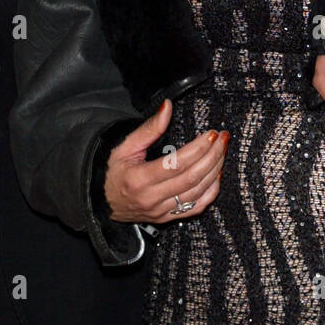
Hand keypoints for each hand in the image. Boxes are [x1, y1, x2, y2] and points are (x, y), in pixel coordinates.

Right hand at [104, 99, 228, 224]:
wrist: (101, 201)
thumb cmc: (112, 170)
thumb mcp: (125, 146)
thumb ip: (149, 128)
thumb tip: (168, 106)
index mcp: (139, 179)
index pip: (177, 164)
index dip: (198, 148)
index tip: (211, 134)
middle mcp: (151, 198)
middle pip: (192, 178)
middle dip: (213, 156)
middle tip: (223, 139)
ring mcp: (161, 211)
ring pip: (198, 193)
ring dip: (215, 171)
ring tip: (222, 152)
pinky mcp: (168, 218)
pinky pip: (196, 208)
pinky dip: (211, 191)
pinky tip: (216, 175)